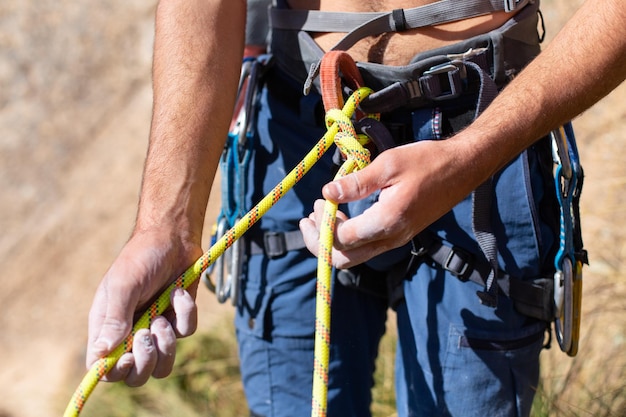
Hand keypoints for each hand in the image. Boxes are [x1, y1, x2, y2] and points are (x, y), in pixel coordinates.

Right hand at [86, 227, 202, 385]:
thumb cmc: (142, 256)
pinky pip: (186, 332)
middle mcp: (130, 331)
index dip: (115, 371)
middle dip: (146, 361)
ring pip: (164, 362)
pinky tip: (178, 293)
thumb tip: (102, 354)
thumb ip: (114, 318)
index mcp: (107, 326)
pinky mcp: (179, 318)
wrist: (175, 236)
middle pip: (136, 374)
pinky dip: (185, 313)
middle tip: (148, 334)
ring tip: (162, 316)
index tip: (128, 357)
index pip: (103, 366)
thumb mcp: (124, 285)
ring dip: (166, 343)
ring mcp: (156, 326)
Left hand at [300, 139, 482, 268]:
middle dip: (320, 243)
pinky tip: (341, 215)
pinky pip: (366, 247)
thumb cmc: (427, 161)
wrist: (462, 168)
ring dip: (332, 241)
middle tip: (308, 219)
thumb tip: (327, 192)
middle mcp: (391, 238)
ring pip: (354, 257)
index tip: (318, 203)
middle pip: (344, 260)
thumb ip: (356, 182)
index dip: (323, 225)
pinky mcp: (398, 235)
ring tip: (320, 216)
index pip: (342, 239)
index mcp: (387, 221)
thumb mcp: (388, 164)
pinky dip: (347, 237)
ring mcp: (395, 240)